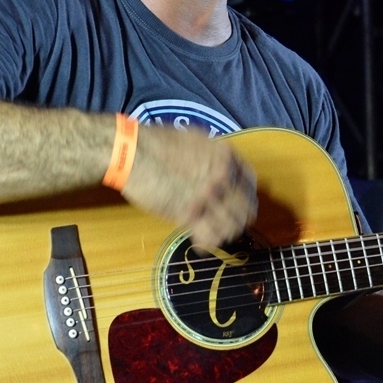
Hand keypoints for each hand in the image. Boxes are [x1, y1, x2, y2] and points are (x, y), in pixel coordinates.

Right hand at [120, 125, 256, 248]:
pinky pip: (209, 236)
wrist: (132, 153)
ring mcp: (207, 197)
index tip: (241, 204)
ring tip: (215, 237)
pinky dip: (207, 243)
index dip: (247, 198)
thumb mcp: (196, 139)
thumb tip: (220, 167)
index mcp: (226, 156)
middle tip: (229, 226)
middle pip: (244, 208)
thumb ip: (214, 155)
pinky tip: (201, 244)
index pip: (250, 184)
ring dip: (223, 234)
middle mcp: (222, 177)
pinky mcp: (189, 215)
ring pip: (230, 226)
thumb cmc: (158, 142)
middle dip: (238, 219)